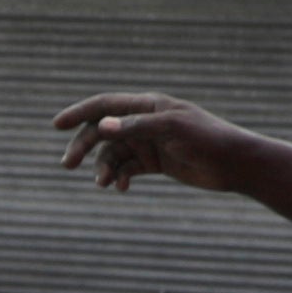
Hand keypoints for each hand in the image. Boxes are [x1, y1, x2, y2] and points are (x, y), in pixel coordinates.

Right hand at [54, 92, 238, 196]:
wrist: (235, 163)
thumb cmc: (207, 138)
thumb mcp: (171, 129)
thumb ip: (135, 126)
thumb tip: (101, 126)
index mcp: (147, 105)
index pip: (105, 105)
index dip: (79, 113)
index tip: (56, 125)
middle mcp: (144, 122)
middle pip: (102, 131)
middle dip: (83, 146)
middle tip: (67, 164)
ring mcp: (148, 143)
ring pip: (113, 154)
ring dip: (103, 167)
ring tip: (103, 183)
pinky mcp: (155, 163)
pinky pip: (127, 169)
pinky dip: (120, 177)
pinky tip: (121, 187)